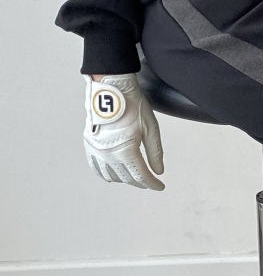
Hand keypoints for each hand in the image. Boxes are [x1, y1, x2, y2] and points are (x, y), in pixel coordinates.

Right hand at [83, 73, 164, 190]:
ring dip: (124, 179)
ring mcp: (97, 150)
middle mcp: (109, 154)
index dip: (152, 183)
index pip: (141, 176)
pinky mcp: (90, 144)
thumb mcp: (151, 128)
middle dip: (140, 182)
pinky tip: (113, 175)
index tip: (160, 186)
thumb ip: (155, 152)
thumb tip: (158, 171)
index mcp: (126, 150)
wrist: (112, 88)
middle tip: (150, 182)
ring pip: (112, 175)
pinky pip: (96, 167)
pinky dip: (106, 173)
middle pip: (127, 177)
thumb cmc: (133, 105)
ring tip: (134, 177)